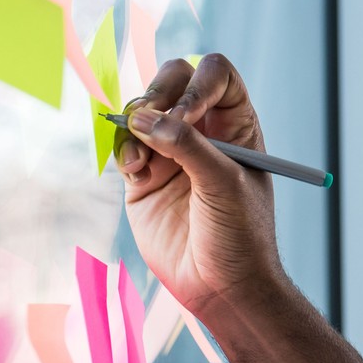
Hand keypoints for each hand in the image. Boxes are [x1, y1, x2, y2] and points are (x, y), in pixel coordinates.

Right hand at [117, 55, 285, 317]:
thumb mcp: (223, 184)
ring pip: (144, 109)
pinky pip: (124, 143)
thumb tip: (143, 117)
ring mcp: (172, 152)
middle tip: (151, 122)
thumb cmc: (239, 235)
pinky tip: (136, 171)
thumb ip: (186, 146)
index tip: (187, 115)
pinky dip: (123, 148)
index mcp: (237, 125)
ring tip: (143, 158)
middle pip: (174, 80)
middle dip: (158, 93)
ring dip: (136, 122)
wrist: (220, 287)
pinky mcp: (144, 176)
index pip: (217, 76)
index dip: (199, 84)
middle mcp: (204, 131)